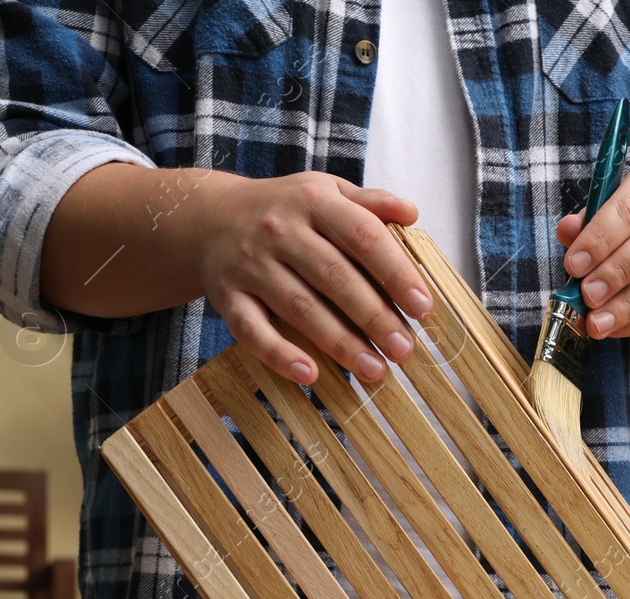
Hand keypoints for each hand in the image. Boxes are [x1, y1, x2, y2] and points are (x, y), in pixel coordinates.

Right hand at [194, 171, 431, 383]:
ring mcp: (250, 265)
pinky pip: (252, 330)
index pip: (362, 236)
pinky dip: (279, 355)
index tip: (422, 307)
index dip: (395, 272)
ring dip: (340, 343)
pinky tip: (309, 375)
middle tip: (404, 350)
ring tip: (375, 370)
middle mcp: (279, 231)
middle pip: (334, 277)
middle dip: (374, 317)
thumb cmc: (284, 211)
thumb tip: (412, 212)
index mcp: (313, 201)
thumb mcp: (324, 192)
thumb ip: (369, 204)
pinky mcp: (227, 296)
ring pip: (300, 308)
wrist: (207, 218)